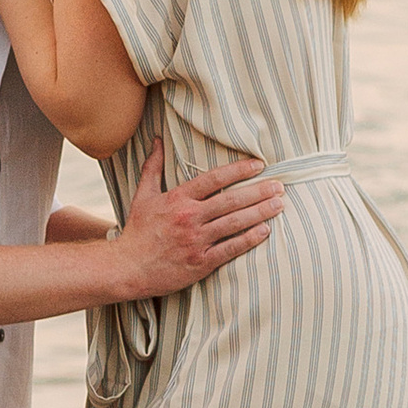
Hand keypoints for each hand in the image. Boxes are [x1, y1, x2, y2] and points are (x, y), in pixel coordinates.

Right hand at [112, 146, 282, 298]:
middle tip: (280, 185)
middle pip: (231, 200)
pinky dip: (249, 239)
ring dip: (260, 213)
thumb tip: (156, 139)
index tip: (259, 164)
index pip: (214, 179)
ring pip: (235, 223)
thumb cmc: (137, 231)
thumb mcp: (143, 195)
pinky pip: (230, 249)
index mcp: (177, 199)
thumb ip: (153, 167)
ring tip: (280, 204)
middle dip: (259, 192)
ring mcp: (196, 241)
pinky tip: (265, 230)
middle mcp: (189, 218)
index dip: (238, 170)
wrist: (127, 267)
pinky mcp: (201, 263)